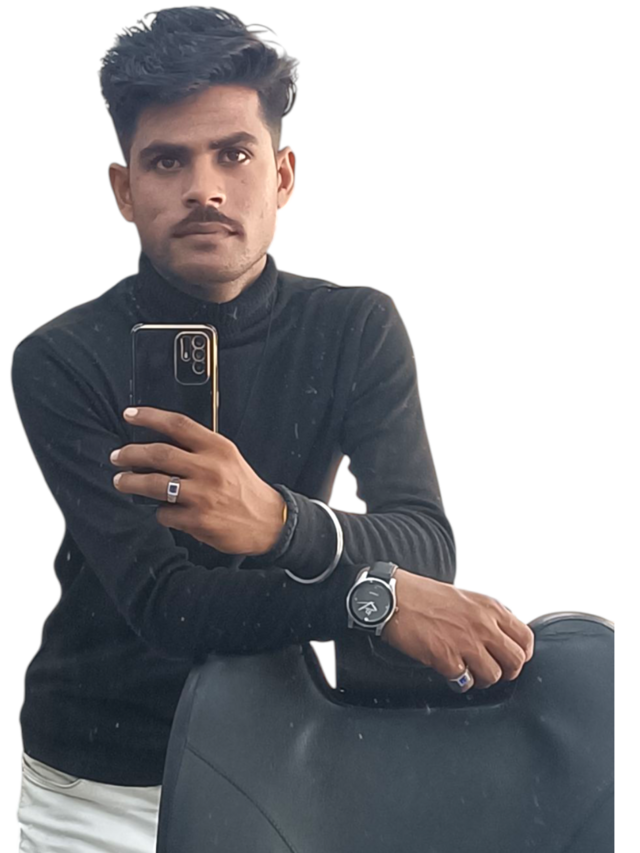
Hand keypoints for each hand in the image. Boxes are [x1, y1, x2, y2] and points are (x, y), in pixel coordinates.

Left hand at [109, 407, 285, 555]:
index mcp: (217, 447)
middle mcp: (210, 468)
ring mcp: (203, 495)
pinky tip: (163, 510)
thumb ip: (199, 449)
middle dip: (130, 454)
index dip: (149, 417)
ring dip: (131, 482)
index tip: (129, 414)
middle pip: (159, 454)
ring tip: (122, 481)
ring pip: (155, 484)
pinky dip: (159, 511)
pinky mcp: (198, 520)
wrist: (268, 521)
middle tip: (117, 456)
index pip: (177, 424)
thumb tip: (159, 445)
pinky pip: (165, 513)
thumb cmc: (243, 487)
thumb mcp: (228, 457)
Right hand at [381, 569, 534, 689]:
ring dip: (481, 678)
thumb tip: (502, 636)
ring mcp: (466, 642)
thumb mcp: (466, 597)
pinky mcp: (447, 658)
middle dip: (506, 671)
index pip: (525, 638)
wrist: (394, 597)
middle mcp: (483, 624)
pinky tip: (450, 671)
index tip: (509, 657)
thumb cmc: (424, 596)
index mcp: (490, 607)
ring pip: (494, 676)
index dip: (520, 653)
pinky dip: (459, 681)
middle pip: (516, 661)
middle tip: (492, 669)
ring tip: (468, 672)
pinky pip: (465, 682)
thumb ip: (487, 616)